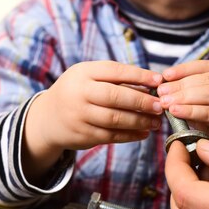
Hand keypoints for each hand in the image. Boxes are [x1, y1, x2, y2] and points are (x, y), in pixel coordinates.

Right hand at [23, 61, 162, 176]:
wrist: (48, 118)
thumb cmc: (78, 92)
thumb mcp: (89, 77)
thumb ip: (115, 79)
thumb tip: (152, 85)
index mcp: (83, 73)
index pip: (115, 71)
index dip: (139, 76)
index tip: (158, 80)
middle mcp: (79, 93)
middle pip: (115, 97)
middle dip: (142, 101)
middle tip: (160, 106)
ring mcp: (79, 116)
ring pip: (115, 119)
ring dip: (140, 121)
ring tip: (156, 121)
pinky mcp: (83, 135)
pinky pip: (111, 136)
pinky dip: (130, 135)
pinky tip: (144, 133)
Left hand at [158, 60, 208, 149]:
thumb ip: (195, 93)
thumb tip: (165, 88)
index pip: (207, 66)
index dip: (184, 69)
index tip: (165, 75)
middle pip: (206, 79)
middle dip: (180, 84)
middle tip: (160, 92)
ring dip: (184, 96)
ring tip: (165, 102)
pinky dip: (191, 111)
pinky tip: (176, 112)